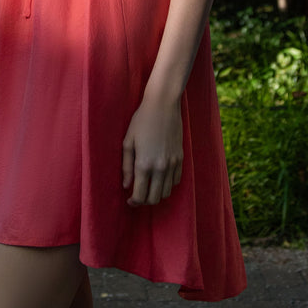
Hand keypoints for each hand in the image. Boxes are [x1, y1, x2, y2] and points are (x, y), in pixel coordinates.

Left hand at [122, 92, 182, 206]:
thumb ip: (126, 166)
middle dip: (145, 201)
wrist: (163, 105)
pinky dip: (168, 184)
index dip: (134, 202)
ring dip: (157, 194)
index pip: (140, 195)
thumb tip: (126, 185)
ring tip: (149, 187)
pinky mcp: (181, 158)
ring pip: (167, 192)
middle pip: (155, 198)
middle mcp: (160, 167)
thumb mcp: (128, 141)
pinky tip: (160, 178)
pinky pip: (176, 181)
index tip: (129, 200)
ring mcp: (173, 163)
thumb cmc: (141, 120)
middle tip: (138, 195)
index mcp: (144, 164)